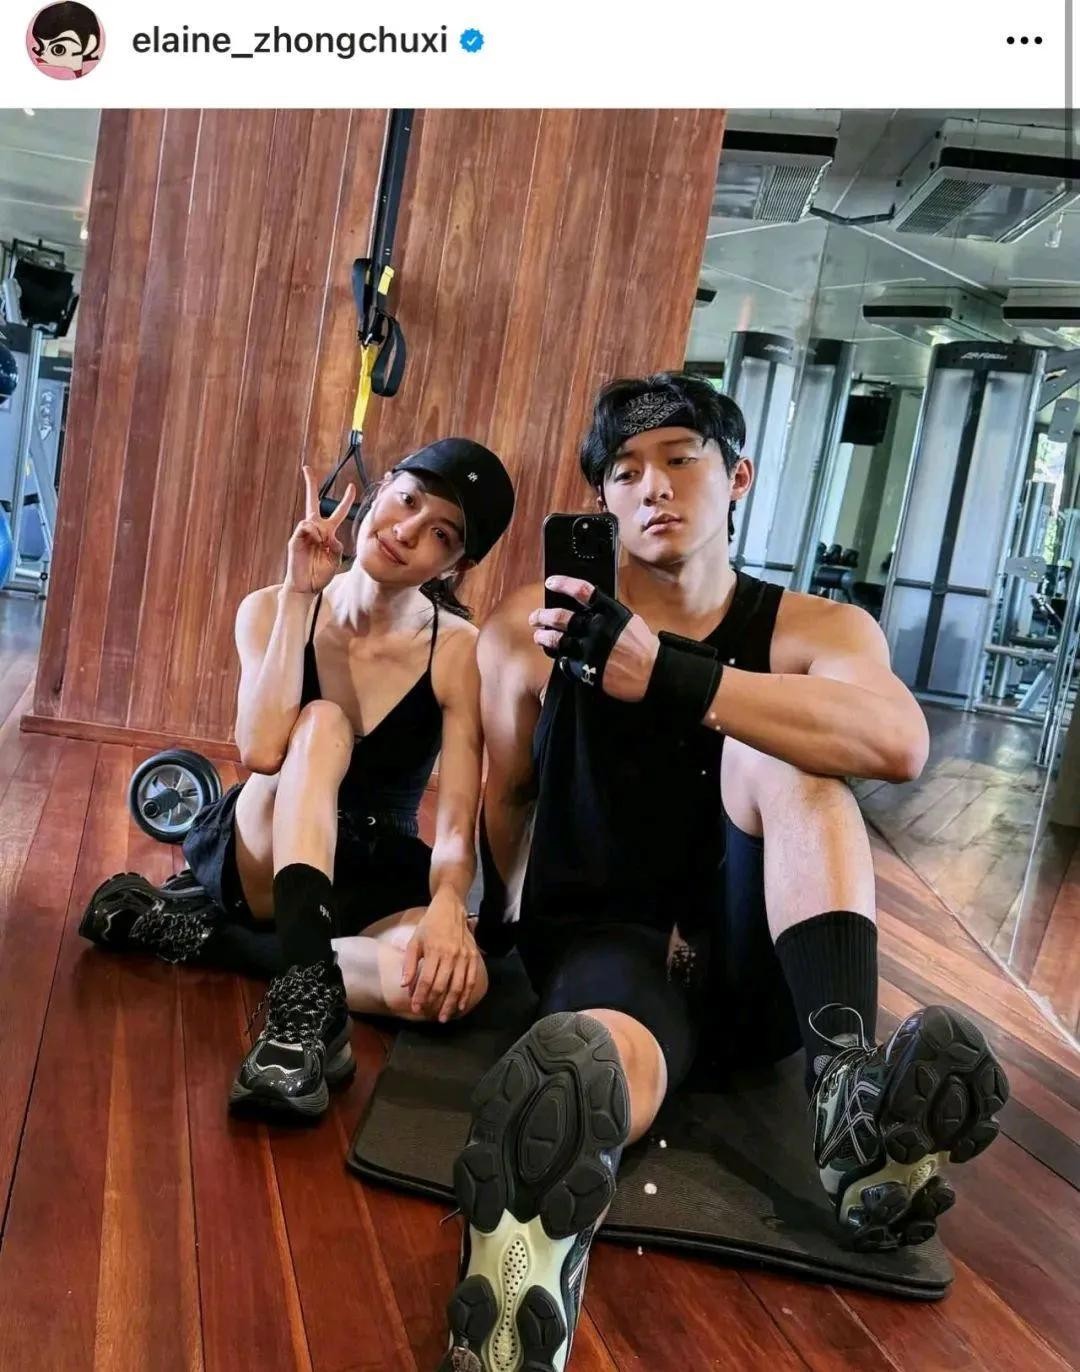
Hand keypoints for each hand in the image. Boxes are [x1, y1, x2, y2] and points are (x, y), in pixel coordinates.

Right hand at [284, 466, 355, 594]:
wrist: (306, 588)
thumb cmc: (320, 574)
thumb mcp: (336, 559)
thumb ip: (337, 546)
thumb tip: (330, 537)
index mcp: (328, 533)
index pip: (338, 512)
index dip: (345, 500)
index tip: (351, 486)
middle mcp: (315, 530)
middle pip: (312, 501)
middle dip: (310, 484)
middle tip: (307, 468)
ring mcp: (304, 534)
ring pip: (312, 519)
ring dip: (321, 530)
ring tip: (322, 544)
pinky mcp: (295, 540)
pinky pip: (304, 527)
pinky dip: (313, 532)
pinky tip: (316, 541)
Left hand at [401, 889, 481, 1021]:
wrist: (451, 908)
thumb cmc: (429, 925)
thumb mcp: (414, 941)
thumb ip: (409, 964)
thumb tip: (404, 985)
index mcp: (433, 951)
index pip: (426, 980)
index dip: (420, 996)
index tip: (416, 1008)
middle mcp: (450, 955)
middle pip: (442, 986)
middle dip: (434, 1003)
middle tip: (429, 1016)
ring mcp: (464, 956)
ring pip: (457, 986)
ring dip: (451, 1004)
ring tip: (444, 1017)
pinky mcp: (473, 956)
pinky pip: (471, 979)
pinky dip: (466, 994)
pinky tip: (461, 1005)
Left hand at [530, 576, 659, 701]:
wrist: (652, 673)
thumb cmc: (643, 646)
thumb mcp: (627, 620)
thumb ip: (607, 612)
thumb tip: (587, 605)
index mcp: (609, 612)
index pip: (582, 591)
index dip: (563, 584)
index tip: (551, 582)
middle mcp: (597, 628)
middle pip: (561, 617)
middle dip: (543, 615)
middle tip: (536, 617)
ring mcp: (590, 650)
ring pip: (557, 640)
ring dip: (544, 637)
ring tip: (539, 636)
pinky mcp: (586, 670)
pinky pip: (565, 663)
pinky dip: (560, 659)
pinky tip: (559, 657)